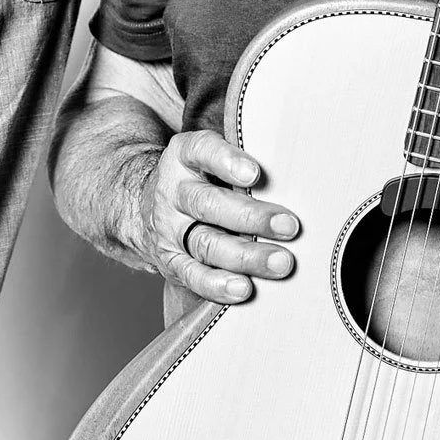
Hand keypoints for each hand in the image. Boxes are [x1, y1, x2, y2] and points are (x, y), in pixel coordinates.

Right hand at [136, 129, 298, 303]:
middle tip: (289, 226)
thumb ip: (241, 164)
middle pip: (208, 204)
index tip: (255, 173)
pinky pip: (192, 276)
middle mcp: (173, 191)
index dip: (226, 161)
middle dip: (251, 217)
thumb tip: (296, 174)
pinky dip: (218, 284)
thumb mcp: (208, 158)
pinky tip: (244, 288)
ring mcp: (169, 229)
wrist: (143, 204)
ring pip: (205, 243)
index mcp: (183, 156)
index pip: (201, 151)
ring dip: (245, 256)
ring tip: (279, 262)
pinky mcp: (170, 261)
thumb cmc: (200, 178)